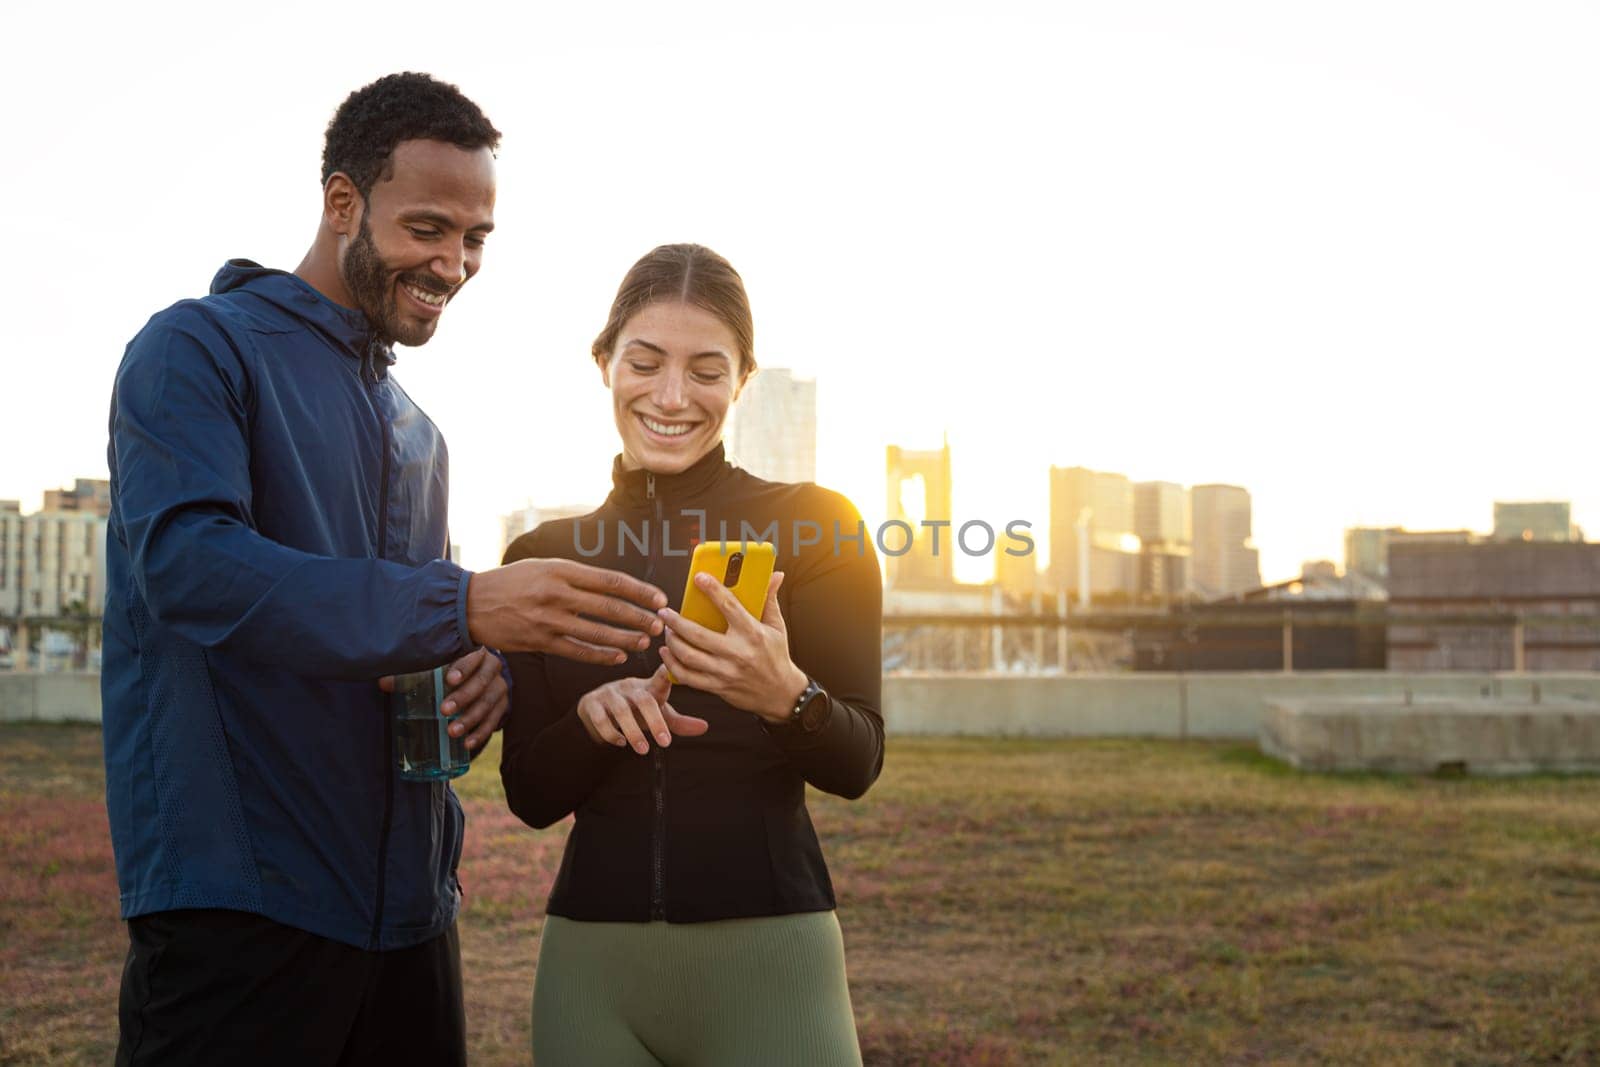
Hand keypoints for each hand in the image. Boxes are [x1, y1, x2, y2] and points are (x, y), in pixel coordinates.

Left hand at [378, 647, 508, 751]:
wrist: (478, 676)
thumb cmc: (449, 668)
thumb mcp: (433, 666)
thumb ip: (411, 673)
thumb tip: (383, 683)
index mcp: (475, 651)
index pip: (472, 655)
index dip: (463, 667)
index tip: (449, 680)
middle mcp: (492, 667)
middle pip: (481, 682)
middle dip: (463, 697)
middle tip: (444, 710)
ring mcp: (499, 687)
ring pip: (488, 703)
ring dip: (470, 719)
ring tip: (452, 732)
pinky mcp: (503, 705)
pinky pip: (494, 720)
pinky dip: (481, 733)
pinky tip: (468, 744)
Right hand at [466, 558, 666, 664]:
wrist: (471, 603)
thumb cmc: (512, 582)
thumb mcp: (543, 566)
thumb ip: (575, 576)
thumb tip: (612, 585)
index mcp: (561, 569)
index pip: (611, 581)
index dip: (639, 591)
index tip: (659, 598)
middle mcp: (557, 593)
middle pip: (609, 608)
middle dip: (639, 617)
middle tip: (659, 624)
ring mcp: (548, 619)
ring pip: (597, 633)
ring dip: (625, 639)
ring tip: (644, 642)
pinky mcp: (540, 642)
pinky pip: (578, 651)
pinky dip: (601, 656)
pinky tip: (618, 657)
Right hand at [577, 665, 709, 753]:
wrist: (596, 711)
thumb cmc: (634, 711)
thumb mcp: (656, 715)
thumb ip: (678, 723)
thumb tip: (705, 727)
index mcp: (646, 687)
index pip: (660, 678)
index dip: (667, 673)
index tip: (673, 670)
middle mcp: (628, 686)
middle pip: (644, 699)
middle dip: (655, 721)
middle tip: (665, 743)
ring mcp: (608, 693)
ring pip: (621, 710)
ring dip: (633, 731)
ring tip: (643, 749)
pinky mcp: (590, 704)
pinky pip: (600, 718)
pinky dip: (610, 732)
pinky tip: (620, 742)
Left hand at [657, 572, 807, 723]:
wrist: (780, 694)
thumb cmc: (776, 657)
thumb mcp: (776, 627)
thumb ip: (769, 599)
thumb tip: (775, 575)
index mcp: (752, 633)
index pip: (729, 606)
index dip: (712, 590)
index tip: (699, 578)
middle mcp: (737, 652)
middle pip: (697, 634)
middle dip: (675, 621)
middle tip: (665, 612)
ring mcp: (725, 671)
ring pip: (688, 656)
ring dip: (672, 642)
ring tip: (666, 631)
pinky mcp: (717, 686)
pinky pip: (688, 676)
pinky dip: (672, 664)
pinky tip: (667, 653)